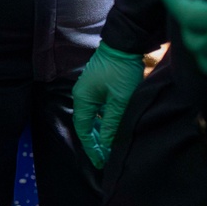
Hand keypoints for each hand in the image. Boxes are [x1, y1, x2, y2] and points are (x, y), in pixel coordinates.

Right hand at [72, 42, 144, 168]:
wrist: (124, 43)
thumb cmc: (121, 71)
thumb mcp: (120, 100)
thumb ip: (112, 123)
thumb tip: (107, 143)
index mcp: (83, 99)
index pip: (84, 129)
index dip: (92, 147)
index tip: (100, 162)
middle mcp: (82, 95)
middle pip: (86, 124)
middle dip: (95, 142)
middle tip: (105, 158)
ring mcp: (89, 89)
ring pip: (92, 116)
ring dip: (99, 131)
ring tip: (108, 146)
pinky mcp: (97, 85)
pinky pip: (97, 108)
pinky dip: (103, 120)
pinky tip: (111, 127)